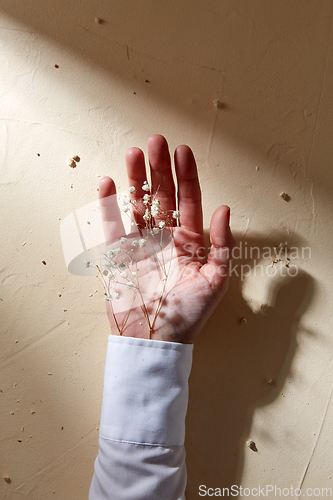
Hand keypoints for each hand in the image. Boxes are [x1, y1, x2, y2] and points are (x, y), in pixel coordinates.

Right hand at [99, 135, 233, 342]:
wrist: (155, 339)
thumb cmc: (189, 313)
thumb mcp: (216, 280)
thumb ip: (221, 244)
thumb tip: (224, 208)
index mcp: (190, 241)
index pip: (189, 201)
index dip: (186, 176)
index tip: (182, 150)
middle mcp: (165, 238)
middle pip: (162, 196)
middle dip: (160, 169)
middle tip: (156, 141)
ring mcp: (141, 244)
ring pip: (137, 204)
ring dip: (135, 179)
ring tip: (134, 153)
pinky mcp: (119, 254)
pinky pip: (112, 225)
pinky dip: (109, 204)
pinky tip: (109, 183)